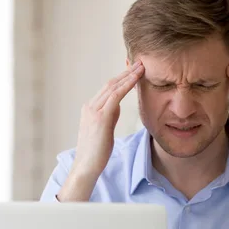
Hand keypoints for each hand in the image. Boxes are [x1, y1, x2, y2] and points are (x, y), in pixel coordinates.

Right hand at [59, 61, 143, 200]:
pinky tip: (136, 79)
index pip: (108, 88)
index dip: (122, 77)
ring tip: (142, 66)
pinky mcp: (100, 117)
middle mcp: (90, 106)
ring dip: (129, 75)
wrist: (86, 166)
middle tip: (141, 62)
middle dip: (126, 72)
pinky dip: (127, 85)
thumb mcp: (104, 130)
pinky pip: (115, 96)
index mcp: (90, 108)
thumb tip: (116, 106)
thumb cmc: (97, 152)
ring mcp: (93, 110)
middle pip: (111, 83)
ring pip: (113, 86)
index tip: (134, 69)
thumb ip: (109, 116)